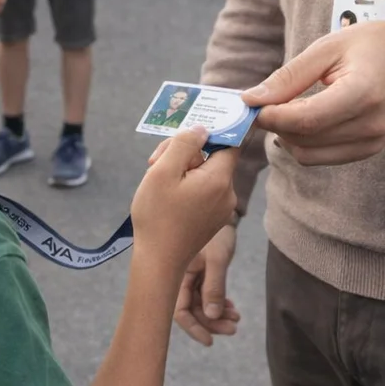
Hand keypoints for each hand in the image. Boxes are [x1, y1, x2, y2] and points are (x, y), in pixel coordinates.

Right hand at [131, 129, 237, 278]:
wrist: (158, 263)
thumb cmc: (157, 215)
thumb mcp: (163, 171)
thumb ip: (183, 143)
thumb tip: (202, 129)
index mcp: (219, 179)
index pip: (230, 142)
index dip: (214, 130)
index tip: (199, 122)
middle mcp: (227, 193)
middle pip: (211, 157)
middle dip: (184, 153)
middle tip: (155, 161)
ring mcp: (222, 208)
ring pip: (205, 173)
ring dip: (182, 169)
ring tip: (156, 180)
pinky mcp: (213, 219)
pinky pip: (204, 190)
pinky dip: (187, 186)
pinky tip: (166, 195)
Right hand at [174, 225, 240, 346]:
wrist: (225, 214)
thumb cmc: (219, 233)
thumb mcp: (217, 259)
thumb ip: (214, 287)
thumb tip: (212, 316)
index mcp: (179, 272)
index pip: (180, 309)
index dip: (193, 327)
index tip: (210, 340)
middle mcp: (182, 276)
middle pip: (193, 309)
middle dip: (211, 322)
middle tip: (233, 327)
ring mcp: (193, 276)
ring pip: (202, 304)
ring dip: (217, 314)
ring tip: (236, 317)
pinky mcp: (203, 273)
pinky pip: (208, 295)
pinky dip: (220, 303)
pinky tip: (233, 307)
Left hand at [244, 20, 384, 166]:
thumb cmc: (371, 45)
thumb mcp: (327, 48)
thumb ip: (289, 76)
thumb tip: (252, 98)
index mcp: (362, 94)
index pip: (306, 120)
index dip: (272, 116)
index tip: (251, 104)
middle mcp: (371, 125)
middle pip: (305, 139)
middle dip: (274, 124)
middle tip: (260, 103)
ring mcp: (373, 141)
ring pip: (310, 154)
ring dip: (286, 135)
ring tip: (281, 109)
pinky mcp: (369, 149)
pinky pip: (324, 156)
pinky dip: (304, 142)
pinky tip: (299, 120)